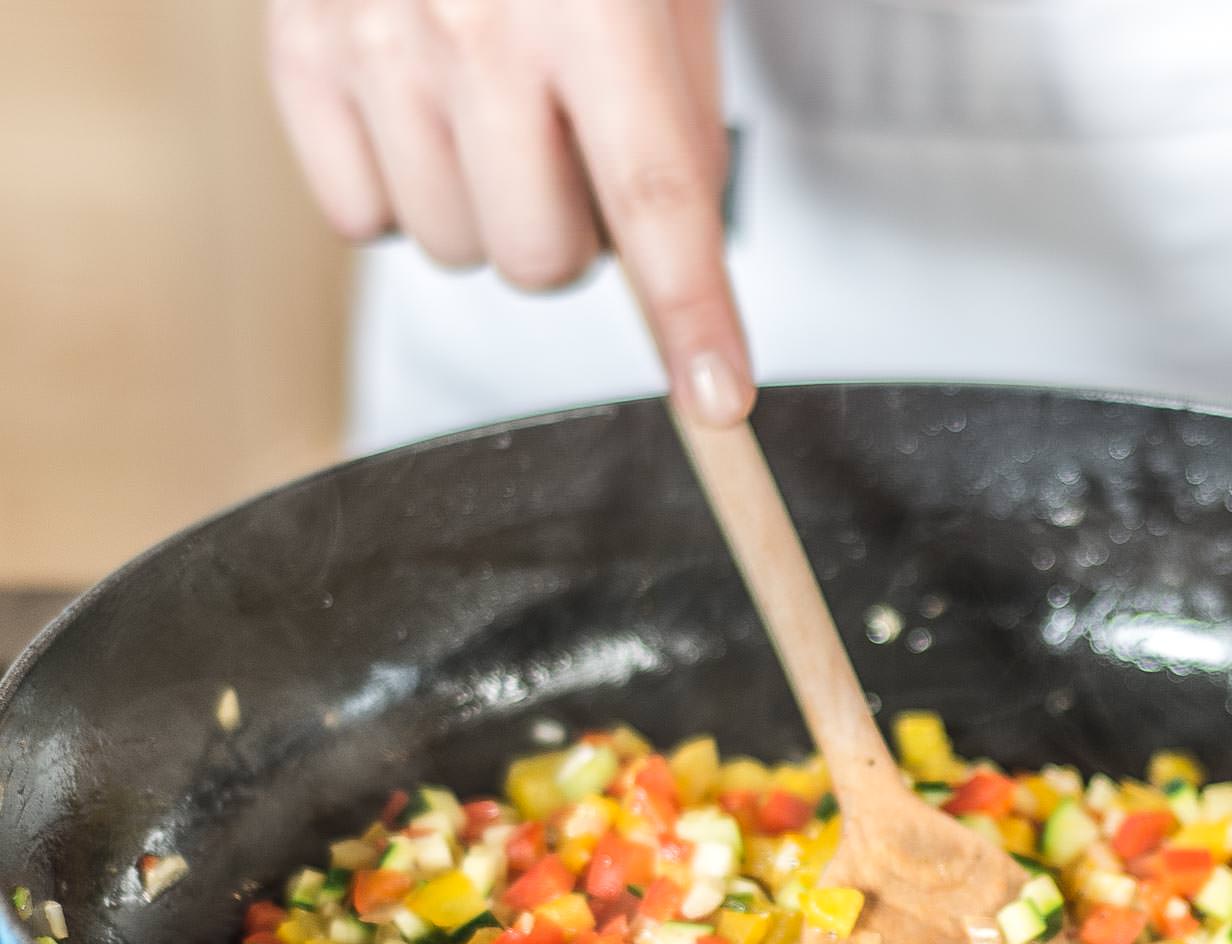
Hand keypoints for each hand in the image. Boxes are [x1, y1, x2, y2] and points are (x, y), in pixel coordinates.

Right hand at [265, 0, 751, 423]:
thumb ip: (680, 112)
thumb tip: (673, 250)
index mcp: (592, 5)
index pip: (658, 206)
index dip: (692, 319)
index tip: (720, 403)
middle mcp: (474, 27)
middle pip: (544, 260)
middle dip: (583, 236)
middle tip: (578, 153)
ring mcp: (374, 42)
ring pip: (455, 250)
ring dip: (494, 212)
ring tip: (500, 116)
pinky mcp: (298, 49)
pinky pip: (360, 216)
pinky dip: (405, 190)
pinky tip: (428, 117)